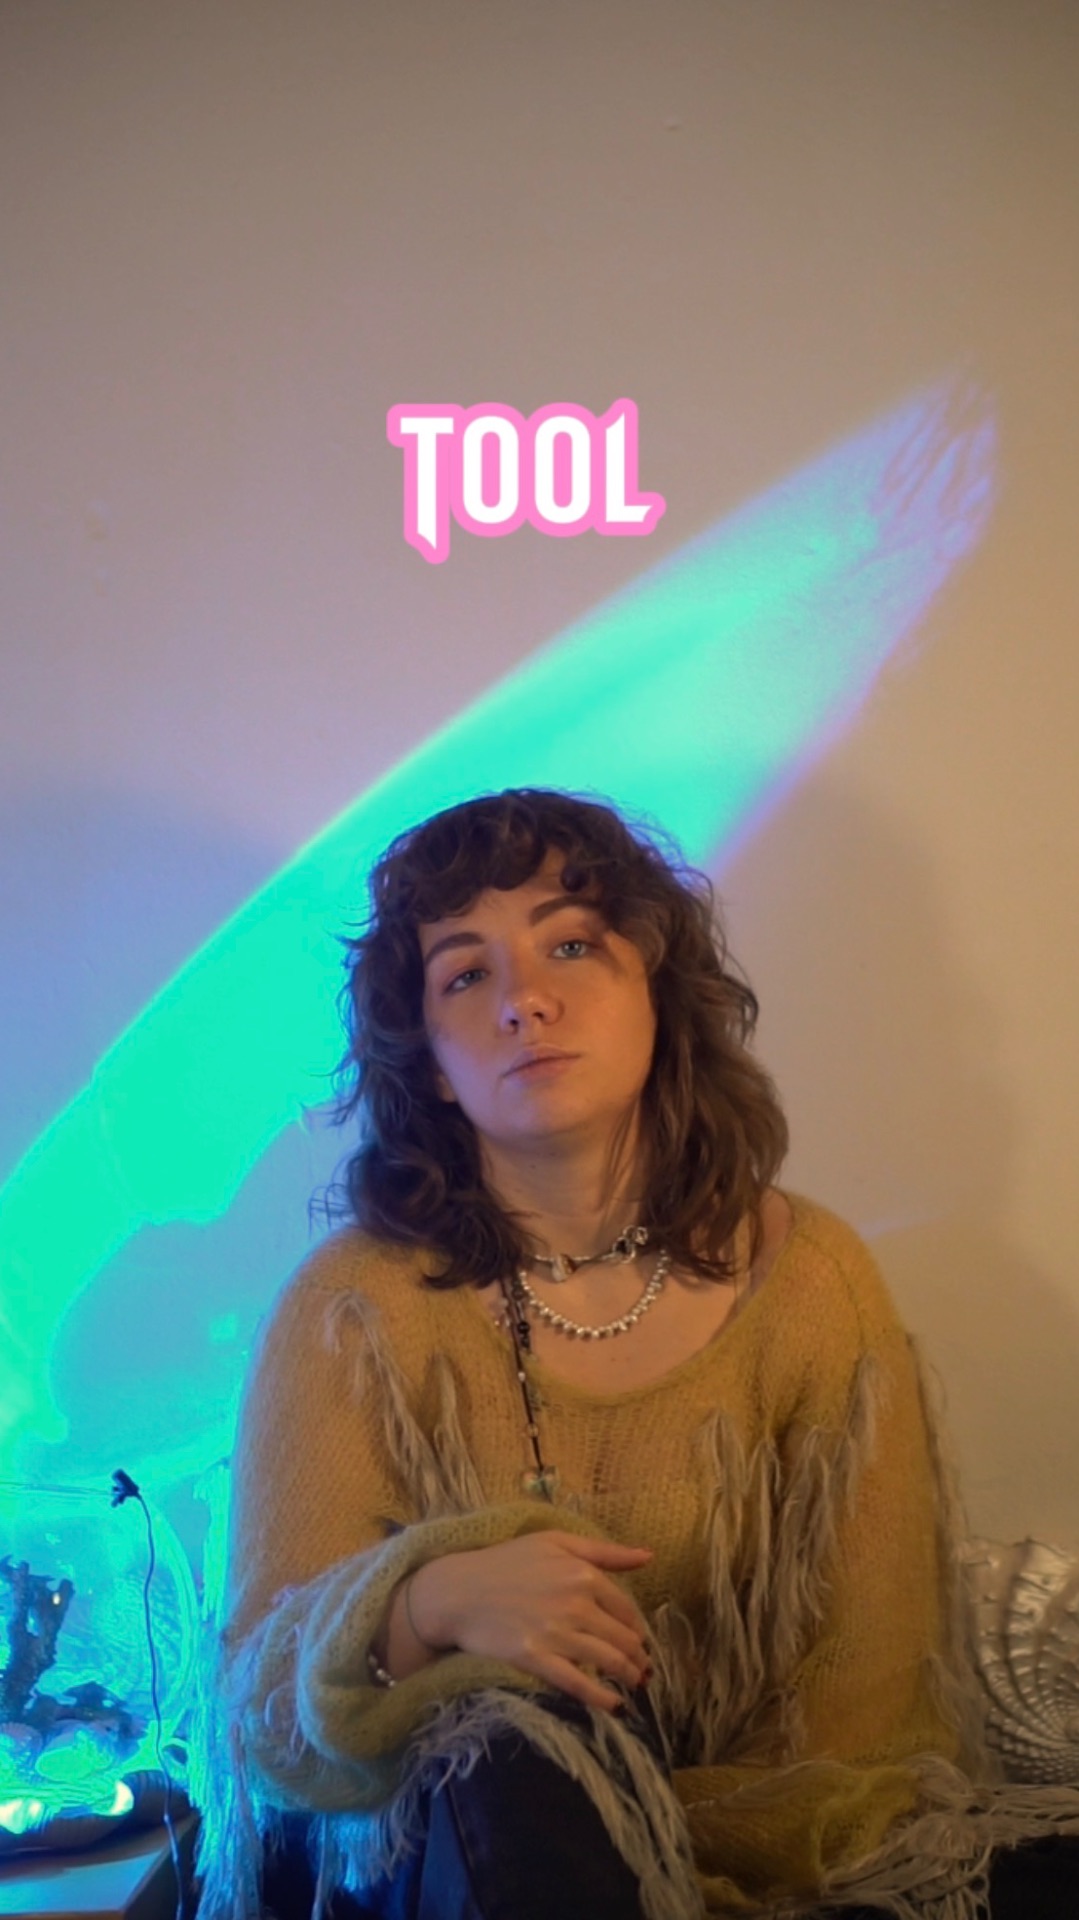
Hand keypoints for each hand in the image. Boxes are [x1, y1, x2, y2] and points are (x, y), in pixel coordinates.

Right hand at [407, 1531, 652, 1711]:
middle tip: (643, 1671)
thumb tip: (648, 1557)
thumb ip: (604, 1551)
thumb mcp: (555, 1541)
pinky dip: (601, 1698)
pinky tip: (614, 1706)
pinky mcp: (536, 1659)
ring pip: (607, 1661)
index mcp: (583, 1573)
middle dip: (638, 1658)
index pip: (626, 1609)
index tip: (639, 1642)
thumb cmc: (506, 1561)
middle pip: (622, 1638)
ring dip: (628, 1677)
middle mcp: (576, 1603)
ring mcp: (556, 1633)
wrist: (458, 1590)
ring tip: (635, 1686)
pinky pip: (578, 1683)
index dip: (637, 1630)